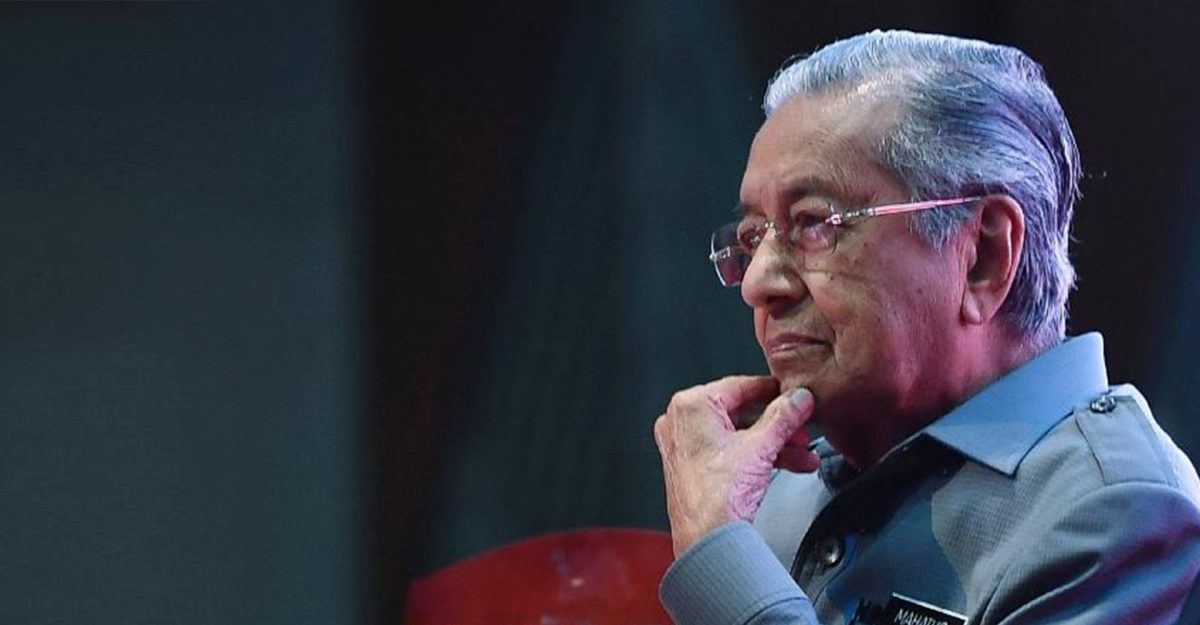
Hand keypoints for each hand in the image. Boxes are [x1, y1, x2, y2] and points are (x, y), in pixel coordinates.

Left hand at [653, 376, 818, 556]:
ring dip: (775, 444)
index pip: (742, 386)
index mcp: (691, 406)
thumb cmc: (716, 498)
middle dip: (780, 426)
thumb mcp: (761, 447)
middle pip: (743, 413)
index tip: (797, 396)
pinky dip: (758, 458)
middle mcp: (682, 423)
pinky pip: (731, 452)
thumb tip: (798, 399)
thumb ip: (784, 417)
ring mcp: (686, 446)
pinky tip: (787, 465)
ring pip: (740, 435)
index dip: (776, 392)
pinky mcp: (694, 468)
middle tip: (803, 429)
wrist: (708, 542)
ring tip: (802, 454)